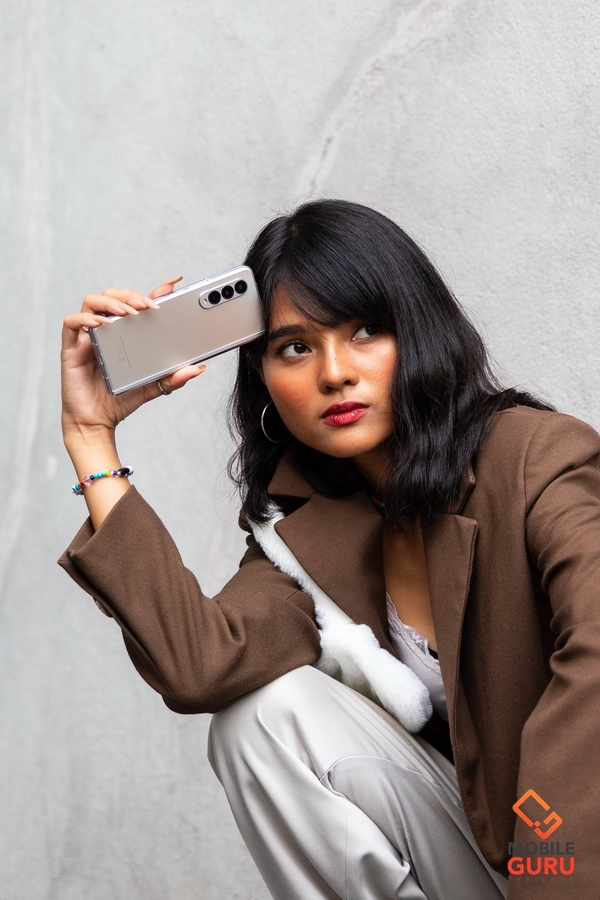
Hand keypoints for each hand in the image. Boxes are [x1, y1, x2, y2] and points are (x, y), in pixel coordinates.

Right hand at [61, 277, 206, 440]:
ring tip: (127, 312)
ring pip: (93, 302)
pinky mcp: (71, 347)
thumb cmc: (119, 400)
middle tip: (148, 306)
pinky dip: (85, 318)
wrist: (96, 422)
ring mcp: (88, 336)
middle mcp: (106, 330)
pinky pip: (71, 322)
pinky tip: (100, 324)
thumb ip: (173, 378)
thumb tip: (197, 369)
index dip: (154, 291)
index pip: (138, 304)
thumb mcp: (153, 386)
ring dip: (111, 302)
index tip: (173, 284)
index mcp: (125, 333)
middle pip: (114, 295)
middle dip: (132, 295)